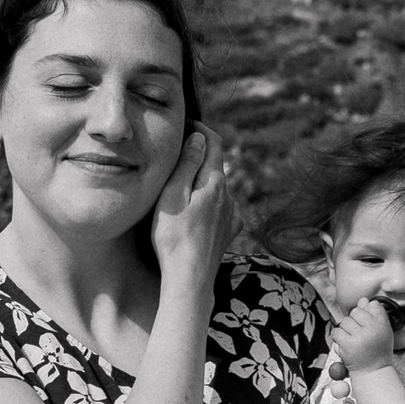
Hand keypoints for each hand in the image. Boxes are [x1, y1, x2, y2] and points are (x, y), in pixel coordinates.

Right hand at [149, 124, 235, 282]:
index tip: (185, 123)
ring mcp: (232, 214)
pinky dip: (209, 203)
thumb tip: (199, 137)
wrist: (190, 279)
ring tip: (180, 188)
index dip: (200, 128)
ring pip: (218, 188)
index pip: (213, 142)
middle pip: (215, 165)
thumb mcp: (172, 196)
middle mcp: (229, 195)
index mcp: (214, 182)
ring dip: (203, 182)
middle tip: (177, 152)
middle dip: (199, 155)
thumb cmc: (173, 238)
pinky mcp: (230, 231)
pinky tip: (195, 213)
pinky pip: (221, 208)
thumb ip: (187, 164)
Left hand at [331, 296, 397, 374]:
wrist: (373, 372)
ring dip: (345, 331)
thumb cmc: (377, 350)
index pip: (372, 305)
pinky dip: (338, 338)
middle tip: (360, 336)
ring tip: (354, 341)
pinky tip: (345, 345)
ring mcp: (360, 337)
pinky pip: (336, 332)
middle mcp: (373, 329)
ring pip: (344, 321)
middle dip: (354, 321)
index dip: (367, 313)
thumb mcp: (381, 331)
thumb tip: (362, 300)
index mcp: (383, 324)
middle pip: (355, 311)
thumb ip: (373, 314)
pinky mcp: (348, 345)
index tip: (369, 326)